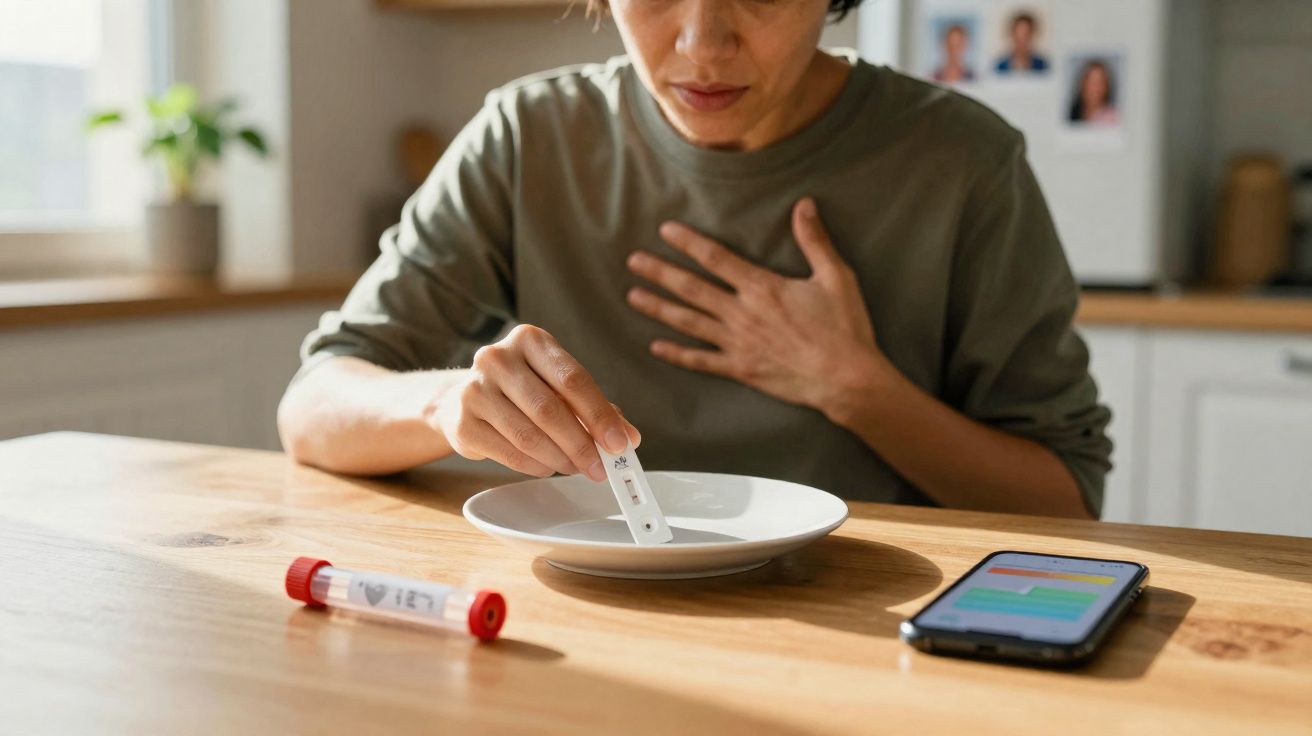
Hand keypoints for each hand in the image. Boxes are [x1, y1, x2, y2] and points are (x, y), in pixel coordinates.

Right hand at [427, 324, 639, 479]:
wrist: (461, 399)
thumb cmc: (522, 390)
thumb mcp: (557, 386)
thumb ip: (594, 408)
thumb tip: (629, 438)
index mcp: (529, 340)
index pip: (573, 379)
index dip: (600, 415)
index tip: (620, 443)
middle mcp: (497, 358)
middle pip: (549, 409)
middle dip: (582, 444)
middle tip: (601, 467)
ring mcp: (474, 389)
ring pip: (528, 435)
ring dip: (560, 459)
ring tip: (577, 467)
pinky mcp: (461, 422)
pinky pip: (509, 452)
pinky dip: (536, 466)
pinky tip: (548, 467)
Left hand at [625, 197, 892, 412]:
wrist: (847, 378)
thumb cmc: (844, 327)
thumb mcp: (836, 277)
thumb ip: (815, 240)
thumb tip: (804, 204)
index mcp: (762, 287)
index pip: (716, 258)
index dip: (688, 242)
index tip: (665, 230)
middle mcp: (742, 314)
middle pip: (692, 288)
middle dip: (660, 273)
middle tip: (633, 261)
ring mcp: (738, 343)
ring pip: (688, 322)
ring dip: (659, 308)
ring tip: (633, 296)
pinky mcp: (741, 369)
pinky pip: (701, 361)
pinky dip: (677, 354)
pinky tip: (656, 346)